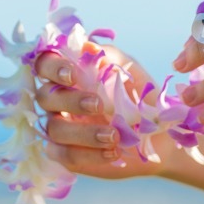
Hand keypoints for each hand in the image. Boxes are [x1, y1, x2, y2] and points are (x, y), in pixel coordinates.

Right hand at [32, 45, 172, 178]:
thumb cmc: (139, 96)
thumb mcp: (130, 71)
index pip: (44, 64)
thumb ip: (109, 57)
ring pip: (55, 129)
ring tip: (114, 136)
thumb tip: (87, 47)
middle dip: (71, 100)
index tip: (73, 75)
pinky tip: (113, 152)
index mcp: (67, 76)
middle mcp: (58, 102)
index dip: (52, 67)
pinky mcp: (68, 155)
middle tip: (99, 105)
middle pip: (45, 97)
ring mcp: (60, 129)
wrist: (158, 133)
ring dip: (84, 132)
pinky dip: (90, 155)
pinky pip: (67, 156)